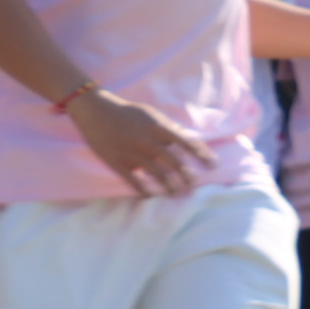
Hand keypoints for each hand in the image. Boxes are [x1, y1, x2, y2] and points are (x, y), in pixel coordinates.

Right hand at [68, 90, 211, 197]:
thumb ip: (167, 128)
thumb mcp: (151, 115)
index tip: (213, 165)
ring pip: (158, 175)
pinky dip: (144, 191)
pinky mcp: (118, 163)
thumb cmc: (126, 112)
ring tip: (176, 194)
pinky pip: (134, 181)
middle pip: (175, 163)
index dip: (203, 155)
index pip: (187, 143)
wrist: (96, 112)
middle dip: (187, 177)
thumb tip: (183, 141)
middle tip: (192, 186)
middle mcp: (149, 142)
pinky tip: (150, 196)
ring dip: (169, 187)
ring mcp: (133, 154)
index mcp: (159, 128)